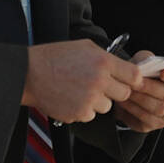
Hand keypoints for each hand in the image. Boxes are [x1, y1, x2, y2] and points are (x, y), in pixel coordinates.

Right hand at [21, 39, 144, 123]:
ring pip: (107, 106)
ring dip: (97, 101)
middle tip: (100, 86)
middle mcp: (99, 81)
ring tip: (79, 90)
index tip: (126, 80)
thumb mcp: (84, 46)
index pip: (134, 76)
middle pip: (124, 94)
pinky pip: (90, 115)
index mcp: (103, 62)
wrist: (29, 74)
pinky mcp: (79, 113)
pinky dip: (83, 110)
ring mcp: (90, 99)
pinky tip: (71, 98)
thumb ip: (106, 57)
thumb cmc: (54, 58)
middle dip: (114, 91)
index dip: (131, 79)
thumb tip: (122, 67)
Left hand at [110, 50, 163, 131]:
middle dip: (151, 87)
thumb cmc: (144, 73)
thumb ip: (148, 59)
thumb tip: (145, 65)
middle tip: (137, 82)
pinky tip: (125, 100)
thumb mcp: (146, 60)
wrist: (132, 89)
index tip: (162, 72)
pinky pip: (147, 118)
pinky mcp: (156, 124)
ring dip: (141, 98)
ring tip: (128, 90)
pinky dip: (134, 108)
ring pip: (159, 108)